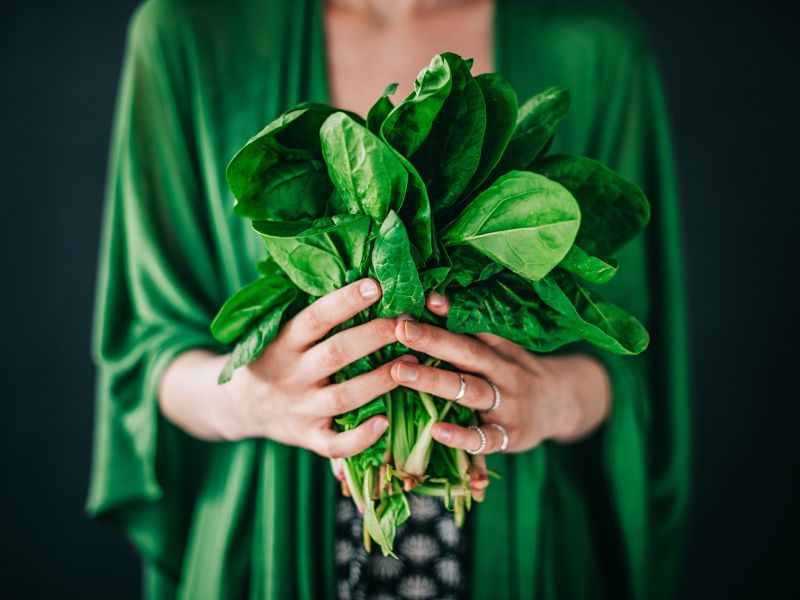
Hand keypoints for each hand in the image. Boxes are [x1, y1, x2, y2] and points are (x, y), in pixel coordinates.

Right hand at [221, 278, 414, 456]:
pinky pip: (335, 444)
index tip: (376, 284)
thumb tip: (361, 275)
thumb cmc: (274, 357)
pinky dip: (360, 438)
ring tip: (413, 363)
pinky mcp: (308, 437)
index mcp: (283, 342)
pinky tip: (385, 422)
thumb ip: (313, 313)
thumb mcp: (279, 331)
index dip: (345, 301)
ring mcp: (300, 409)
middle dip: (374, 336)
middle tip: (407, 322)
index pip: (315, 317)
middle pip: (336, 353)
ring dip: (380, 380)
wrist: (239, 405)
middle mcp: (292, 374)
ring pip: (344, 397)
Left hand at [389, 293, 611, 453]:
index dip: (450, 313)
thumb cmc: (515, 372)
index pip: (474, 327)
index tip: (423, 299)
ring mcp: (508, 405)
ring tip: (400, 371)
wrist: (563, 405)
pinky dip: (461, 436)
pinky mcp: (510, 437)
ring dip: (435, 380)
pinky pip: (485, 438)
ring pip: (471, 391)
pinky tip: (436, 431)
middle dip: (433, 340)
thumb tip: (430, 299)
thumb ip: (468, 330)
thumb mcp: (500, 348)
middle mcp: (505, 373)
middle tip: (400, 330)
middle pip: (468, 353)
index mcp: (501, 349)